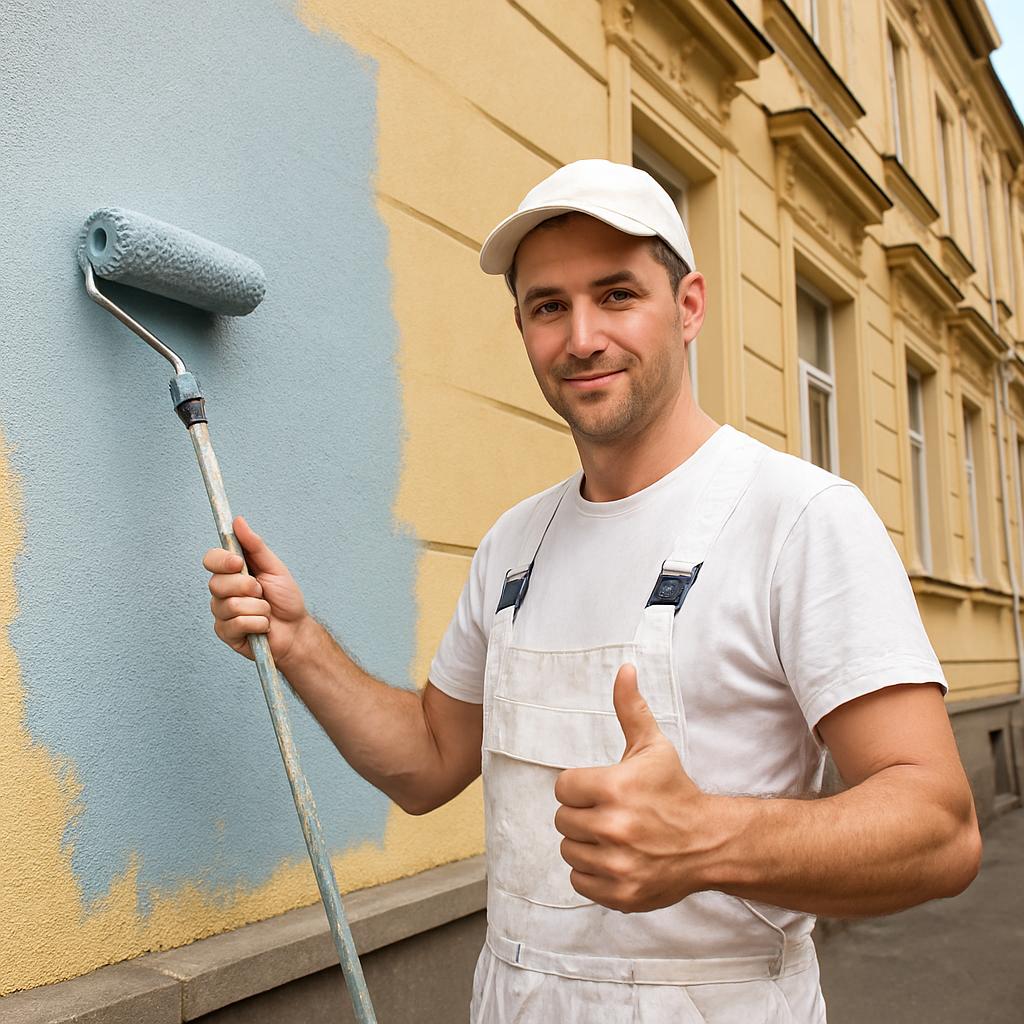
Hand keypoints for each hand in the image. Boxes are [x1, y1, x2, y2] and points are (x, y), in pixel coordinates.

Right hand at [203, 515, 311, 670]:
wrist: (296, 629)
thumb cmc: (285, 598)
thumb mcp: (274, 568)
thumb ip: (255, 546)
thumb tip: (238, 521)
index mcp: (231, 573)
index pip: (211, 559)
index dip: (222, 561)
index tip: (239, 563)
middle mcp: (222, 591)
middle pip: (217, 583)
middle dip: (247, 587)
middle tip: (262, 592)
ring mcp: (222, 613)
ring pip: (231, 605)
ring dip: (258, 608)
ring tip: (266, 611)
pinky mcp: (226, 633)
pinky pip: (238, 624)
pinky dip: (258, 623)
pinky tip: (262, 626)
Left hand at [553, 663, 713, 912]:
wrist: (709, 842)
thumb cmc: (675, 790)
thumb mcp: (653, 746)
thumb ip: (631, 708)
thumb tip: (624, 669)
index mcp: (614, 788)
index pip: (563, 788)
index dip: (579, 787)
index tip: (602, 789)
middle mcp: (614, 828)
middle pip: (563, 820)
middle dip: (582, 815)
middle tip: (609, 813)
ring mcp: (618, 865)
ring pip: (569, 852)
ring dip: (585, 844)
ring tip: (613, 836)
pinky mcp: (621, 894)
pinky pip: (579, 882)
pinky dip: (591, 873)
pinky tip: (614, 859)